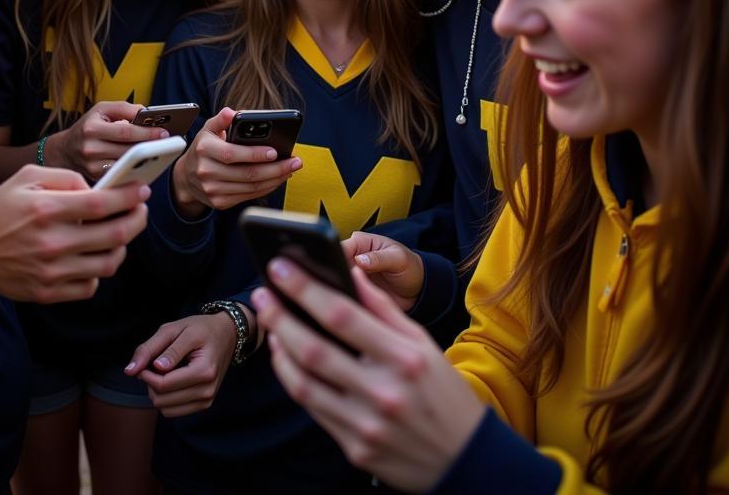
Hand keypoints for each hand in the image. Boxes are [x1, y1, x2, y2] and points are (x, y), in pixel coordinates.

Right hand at [0, 164, 149, 303]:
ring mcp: (51, 272)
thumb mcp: (26, 178)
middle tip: (140, 209)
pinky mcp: (48, 293)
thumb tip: (98, 188)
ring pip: (109, 264)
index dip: (130, 197)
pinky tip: (94, 256)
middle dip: (138, 219)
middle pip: (115, 235)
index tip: (142, 191)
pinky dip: (99, 271)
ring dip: (122, 246)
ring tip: (120, 232)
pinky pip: (90, 286)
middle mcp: (52, 243)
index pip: (103, 204)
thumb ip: (65, 177)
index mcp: (47, 210)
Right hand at [49, 100, 166, 181]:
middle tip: (170, 142)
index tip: (165, 132)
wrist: (65, 150)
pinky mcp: (97, 178)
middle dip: (151, 146)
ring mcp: (93, 167)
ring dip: (147, 159)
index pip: (126, 131)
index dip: (147, 132)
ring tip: (163, 151)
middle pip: (128, 150)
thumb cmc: (88, 126)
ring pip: (127, 164)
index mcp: (92, 129)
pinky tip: (150, 163)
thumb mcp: (102, 110)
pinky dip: (137, 168)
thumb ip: (125, 108)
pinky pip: (122, 173)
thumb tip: (147, 114)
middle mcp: (91, 149)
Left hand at [125, 310, 242, 416]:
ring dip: (158, 392)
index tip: (145, 360)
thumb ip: (151, 349)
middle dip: (151, 383)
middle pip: (162, 400)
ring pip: (166, 409)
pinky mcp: (204, 404)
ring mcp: (207, 400)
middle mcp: (208, 390)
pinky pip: (174, 411)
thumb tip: (131, 371)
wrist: (227, 334)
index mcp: (203, 370)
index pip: (163, 385)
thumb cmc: (200, 328)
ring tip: (164, 371)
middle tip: (154, 363)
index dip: (146, 374)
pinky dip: (166, 398)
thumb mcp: (174, 329)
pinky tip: (172, 380)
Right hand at [170, 107, 301, 216]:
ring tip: (290, 170)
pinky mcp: (220, 202)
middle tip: (294, 162)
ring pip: (251, 187)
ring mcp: (213, 190)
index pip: (232, 154)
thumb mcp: (208, 129)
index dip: (255, 154)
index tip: (275, 151)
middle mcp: (207, 171)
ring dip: (275, 179)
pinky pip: (249, 196)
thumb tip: (232, 113)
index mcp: (204, 150)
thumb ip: (221, 119)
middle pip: (247, 174)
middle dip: (275, 169)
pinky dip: (266, 188)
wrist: (186, 177)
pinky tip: (276, 179)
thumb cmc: (204, 149)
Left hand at [253, 260, 483, 492]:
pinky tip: (286, 357)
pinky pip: (313, 409)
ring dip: (280, 349)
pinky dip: (293, 379)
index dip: (305, 289)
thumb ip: (383, 309)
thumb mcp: (423, 344)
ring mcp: (366, 425)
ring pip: (304, 384)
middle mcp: (383, 393)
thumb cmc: (444, 393)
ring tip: (270, 323)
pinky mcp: (355, 450)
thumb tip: (349, 272)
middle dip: (280, 316)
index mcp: (403, 359)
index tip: (280, 268)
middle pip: (314, 349)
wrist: (466, 461)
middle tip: (262, 293)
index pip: (342, 315)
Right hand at [341, 231, 425, 312]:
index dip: (338, 259)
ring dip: (344, 289)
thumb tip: (359, 260)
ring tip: (358, 295)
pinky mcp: (355, 290)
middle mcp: (352, 257)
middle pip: (335, 266)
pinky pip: (346, 295)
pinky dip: (349, 299)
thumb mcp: (398, 259)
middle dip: (340, 276)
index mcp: (360, 242)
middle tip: (352, 287)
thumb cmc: (409, 267)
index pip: (341, 248)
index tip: (345, 273)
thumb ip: (379, 258)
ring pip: (338, 282)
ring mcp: (352, 276)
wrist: (417, 289)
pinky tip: (358, 304)